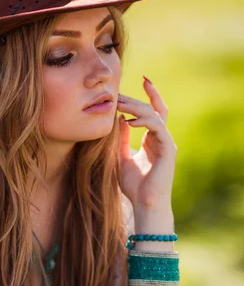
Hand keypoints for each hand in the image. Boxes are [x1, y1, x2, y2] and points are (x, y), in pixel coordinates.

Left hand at [117, 78, 176, 209]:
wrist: (146, 205)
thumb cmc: (134, 187)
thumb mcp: (121, 158)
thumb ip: (120, 140)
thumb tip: (118, 120)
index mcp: (152, 140)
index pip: (152, 112)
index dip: (148, 95)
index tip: (139, 79)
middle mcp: (162, 139)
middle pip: (153, 110)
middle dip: (135, 99)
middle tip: (117, 93)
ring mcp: (166, 143)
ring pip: (155, 115)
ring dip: (136, 107)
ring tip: (118, 104)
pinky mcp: (168, 150)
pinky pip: (158, 128)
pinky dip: (145, 121)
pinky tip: (130, 121)